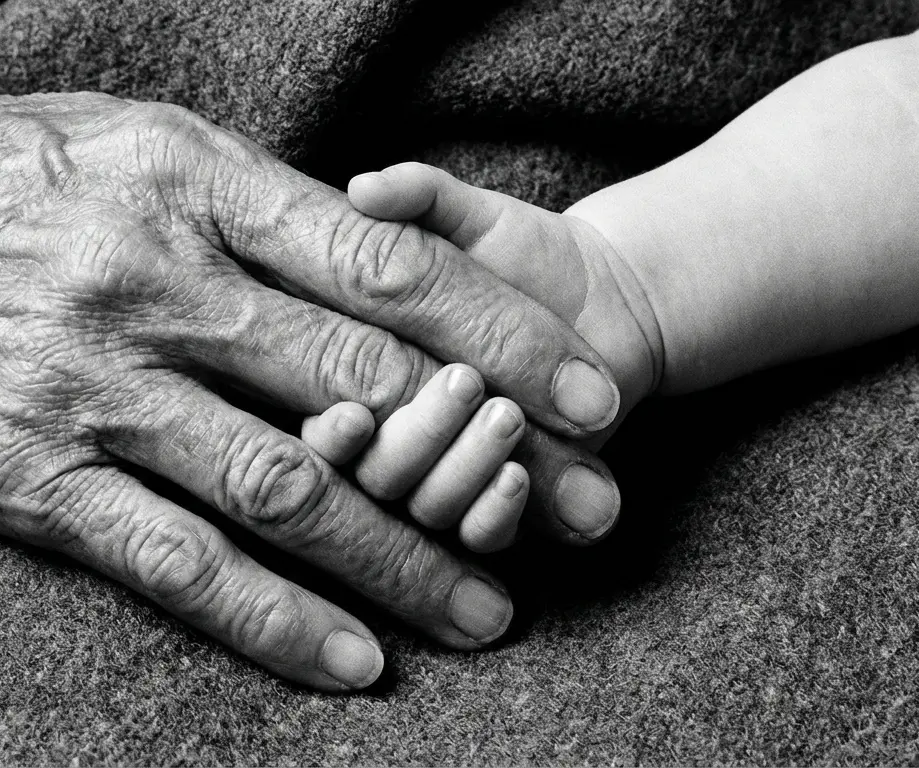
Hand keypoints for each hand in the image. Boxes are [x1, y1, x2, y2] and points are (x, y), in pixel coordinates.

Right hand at [0, 77, 621, 688]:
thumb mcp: (119, 140)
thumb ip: (244, 203)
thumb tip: (377, 255)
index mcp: (186, 184)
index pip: (385, 270)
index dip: (505, 337)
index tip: (589, 394)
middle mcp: (151, 285)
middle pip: (362, 389)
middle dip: (493, 456)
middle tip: (586, 514)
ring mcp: (90, 389)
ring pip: (286, 490)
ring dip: (404, 558)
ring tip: (491, 611)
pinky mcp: (29, 479)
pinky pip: (173, 562)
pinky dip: (272, 619)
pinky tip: (352, 660)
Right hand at [306, 163, 664, 545]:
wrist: (605, 302)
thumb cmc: (516, 252)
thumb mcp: (466, 214)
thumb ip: (417, 197)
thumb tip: (366, 186)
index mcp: (337, 372)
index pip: (313, 415)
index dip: (328, 425)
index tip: (354, 412)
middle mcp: (371, 440)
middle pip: (359, 476)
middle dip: (410, 438)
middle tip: (465, 384)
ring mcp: (424, 485)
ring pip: (415, 512)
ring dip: (458, 472)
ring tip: (505, 416)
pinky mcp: (483, 516)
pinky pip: (475, 539)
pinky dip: (494, 516)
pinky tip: (518, 477)